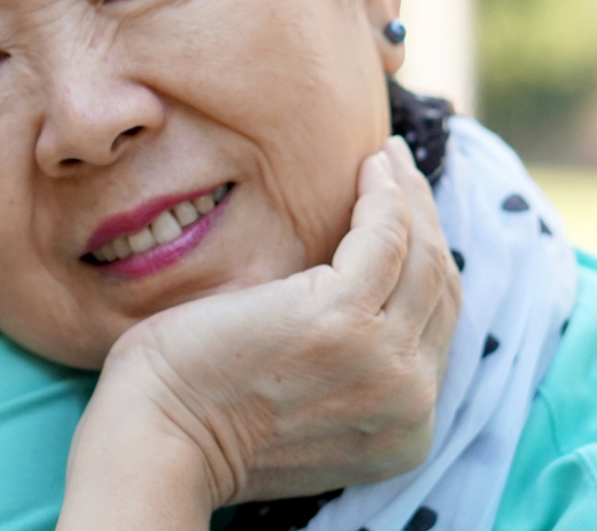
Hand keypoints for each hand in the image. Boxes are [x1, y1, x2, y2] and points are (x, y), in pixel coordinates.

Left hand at [58, 137, 459, 529]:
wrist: (157, 439)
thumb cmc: (196, 412)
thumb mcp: (297, 401)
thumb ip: (341, 367)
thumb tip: (342, 303)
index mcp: (403, 429)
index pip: (434, 330)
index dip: (426, 266)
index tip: (404, 217)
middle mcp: (409, 402)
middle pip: (439, 290)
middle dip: (426, 221)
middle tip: (400, 170)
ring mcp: (382, 361)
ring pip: (422, 258)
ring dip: (410, 196)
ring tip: (386, 156)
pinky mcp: (341, 318)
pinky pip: (385, 237)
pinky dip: (386, 195)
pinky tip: (369, 166)